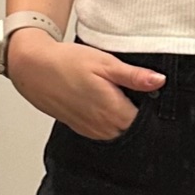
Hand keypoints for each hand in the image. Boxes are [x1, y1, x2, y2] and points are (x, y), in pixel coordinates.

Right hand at [7, 28, 166, 140]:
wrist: (35, 69)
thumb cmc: (68, 63)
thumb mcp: (105, 63)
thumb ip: (133, 76)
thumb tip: (160, 81)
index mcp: (112, 111)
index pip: (147, 122)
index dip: (156, 110)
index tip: (158, 95)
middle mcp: (103, 127)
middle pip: (135, 130)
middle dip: (144, 116)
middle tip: (146, 93)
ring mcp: (92, 130)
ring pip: (121, 132)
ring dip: (128, 119)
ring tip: (129, 97)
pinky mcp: (83, 129)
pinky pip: (107, 132)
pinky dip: (113, 121)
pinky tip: (113, 103)